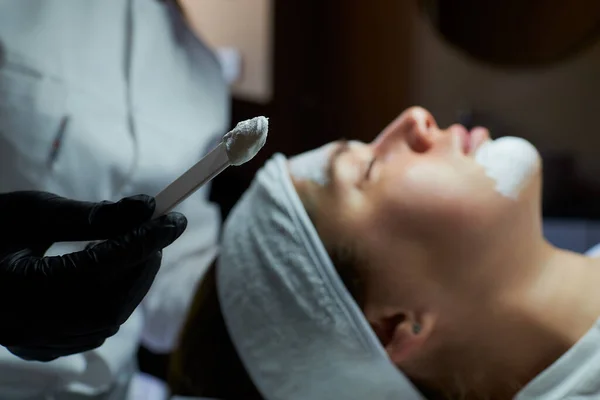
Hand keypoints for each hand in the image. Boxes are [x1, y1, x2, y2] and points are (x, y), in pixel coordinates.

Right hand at [0, 191, 186, 360]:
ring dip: (134, 280)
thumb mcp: (29, 213)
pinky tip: (114, 273)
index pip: (101, 265)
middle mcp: (27, 325)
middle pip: (111, 301)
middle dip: (144, 263)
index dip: (143, 241)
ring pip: (109, 318)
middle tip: (159, 230)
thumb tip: (145, 207)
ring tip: (139, 245)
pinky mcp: (42, 347)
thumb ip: (89, 214)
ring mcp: (34, 342)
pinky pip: (96, 329)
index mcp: (19, 288)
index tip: (175, 219)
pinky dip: (117, 298)